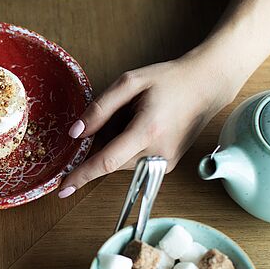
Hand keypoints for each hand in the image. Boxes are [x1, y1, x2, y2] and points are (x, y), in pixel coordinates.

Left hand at [57, 51, 240, 196]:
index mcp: (147, 130)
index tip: (62, 188)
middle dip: (105, 144)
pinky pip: (137, 162)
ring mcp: (166, 162)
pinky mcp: (169, 166)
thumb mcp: (130, 82)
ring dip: (119, 145)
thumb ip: (100, 108)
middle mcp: (158, 152)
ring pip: (124, 163)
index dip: (82, 175)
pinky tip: (146, 127)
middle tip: (121, 114)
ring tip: (139, 117)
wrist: (207, 85)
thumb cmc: (168, 80)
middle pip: (113, 161)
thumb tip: (75, 134)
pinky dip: (132, 148)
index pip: (107, 161)